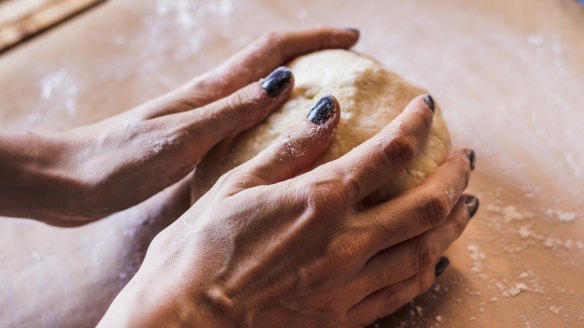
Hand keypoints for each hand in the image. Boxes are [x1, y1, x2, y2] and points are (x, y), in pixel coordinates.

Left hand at [0, 28, 358, 225]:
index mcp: (212, 92)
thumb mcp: (184, 135)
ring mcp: (204, 118)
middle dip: (311, 56)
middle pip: (270, 63)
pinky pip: (245, 121)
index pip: (273, 51)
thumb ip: (232, 110)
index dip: (314, 40)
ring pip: (260, 92)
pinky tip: (279, 137)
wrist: (76, 180)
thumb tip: (284, 80)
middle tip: (349, 66)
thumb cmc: (122, 159)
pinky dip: (271, 119)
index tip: (351, 39)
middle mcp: (212, 98)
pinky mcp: (195, 140)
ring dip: (296, 86)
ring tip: (326, 100)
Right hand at [100, 95, 477, 326]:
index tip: (427, 106)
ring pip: (427, 250)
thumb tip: (327, 111)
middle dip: (455, 176)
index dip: (416, 123)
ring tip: (465, 204)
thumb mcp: (235, 187)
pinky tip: (435, 260)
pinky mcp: (342, 318)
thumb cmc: (197, 252)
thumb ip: (289, 149)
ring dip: (454, 223)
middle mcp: (347, 242)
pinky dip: (427, 271)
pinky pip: (402, 293)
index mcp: (320, 200)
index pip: (390, 152)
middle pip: (427, 203)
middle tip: (465, 159)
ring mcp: (350, 285)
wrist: (182, 324)